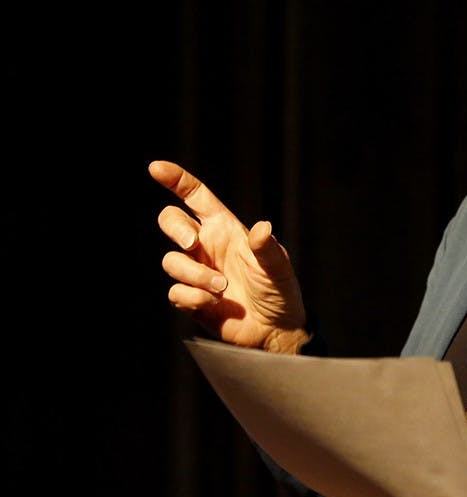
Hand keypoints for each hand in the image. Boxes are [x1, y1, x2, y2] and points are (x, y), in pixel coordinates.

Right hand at [149, 160, 308, 353]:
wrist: (276, 329)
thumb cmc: (279, 291)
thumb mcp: (279, 267)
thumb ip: (267, 248)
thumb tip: (261, 228)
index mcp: (225, 229)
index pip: (195, 197)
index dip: (176, 180)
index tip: (156, 167)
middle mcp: (207, 246)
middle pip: (171, 221)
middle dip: (175, 228)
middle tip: (193, 243)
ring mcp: (197, 272)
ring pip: (171, 261)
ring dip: (194, 274)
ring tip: (222, 287)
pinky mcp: (191, 298)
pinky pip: (176, 292)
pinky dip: (193, 297)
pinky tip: (215, 304)